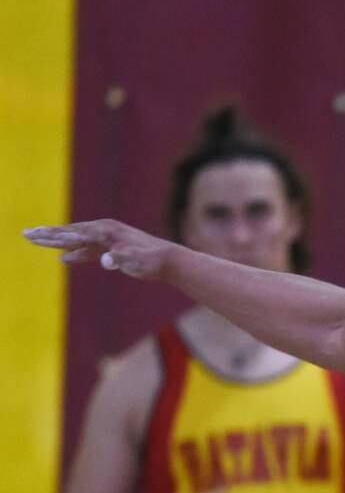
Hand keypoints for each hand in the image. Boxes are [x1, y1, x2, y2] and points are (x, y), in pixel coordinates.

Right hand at [23, 219, 176, 279]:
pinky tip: (65, 259)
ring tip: (37, 241)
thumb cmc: (152, 262)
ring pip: (78, 239)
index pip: (74, 233)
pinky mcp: (113, 247)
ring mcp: (109, 238)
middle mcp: (106, 230)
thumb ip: (120, 258)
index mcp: (107, 231)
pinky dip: (76, 253)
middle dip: (48, 234)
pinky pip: (89, 249)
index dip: (54, 236)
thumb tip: (107, 259)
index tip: (35, 236)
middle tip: (26, 234)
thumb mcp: (136, 261)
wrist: (169, 261)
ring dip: (58, 241)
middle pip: (71, 232)